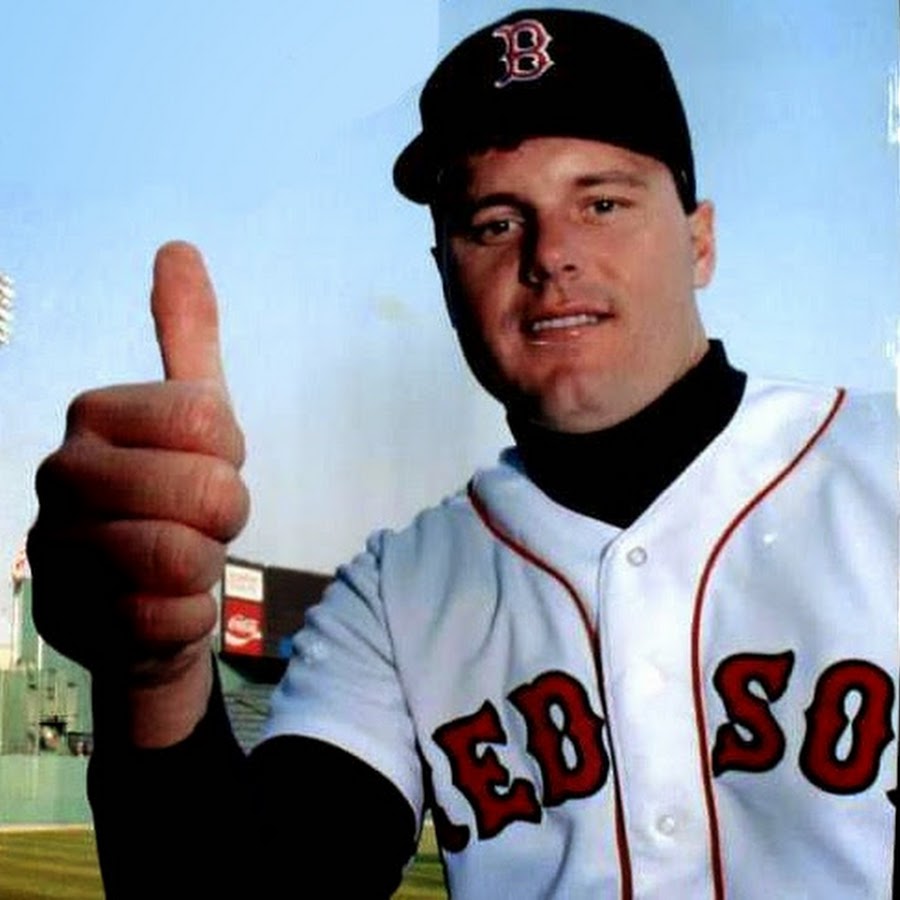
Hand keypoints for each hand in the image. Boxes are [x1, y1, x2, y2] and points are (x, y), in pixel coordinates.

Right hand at [28, 242, 249, 744]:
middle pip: (207, 491)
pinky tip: (157, 609)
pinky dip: (184, 621)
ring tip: (176, 565)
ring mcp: (57, 550)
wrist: (144, 597)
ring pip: (186, 558)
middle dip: (223, 518)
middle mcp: (61, 474)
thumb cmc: (176, 498)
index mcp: (95, 413)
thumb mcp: (195, 412)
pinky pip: (170, 620)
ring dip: (203, 570)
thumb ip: (188, 333)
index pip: (214, 425)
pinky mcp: (68, 621)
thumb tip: (179, 246)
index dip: (230, 457)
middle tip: (197, 523)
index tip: (207, 466)